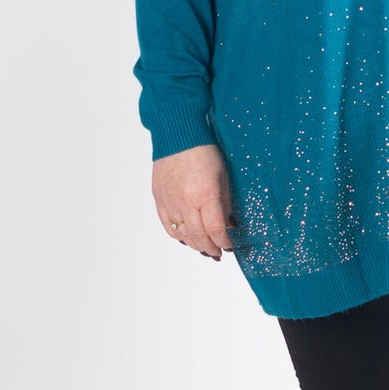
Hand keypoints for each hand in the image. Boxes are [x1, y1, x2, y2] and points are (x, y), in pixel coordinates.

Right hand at [151, 143, 235, 259]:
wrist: (178, 136)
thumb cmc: (204, 152)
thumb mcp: (223, 177)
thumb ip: (225, 204)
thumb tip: (228, 225)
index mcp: (205, 194)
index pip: (215, 229)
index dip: (223, 242)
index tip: (229, 246)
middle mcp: (185, 201)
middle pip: (199, 236)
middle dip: (211, 248)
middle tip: (218, 253)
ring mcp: (170, 202)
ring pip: (183, 235)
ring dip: (195, 245)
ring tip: (205, 248)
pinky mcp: (159, 200)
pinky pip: (168, 226)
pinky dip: (179, 236)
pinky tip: (188, 239)